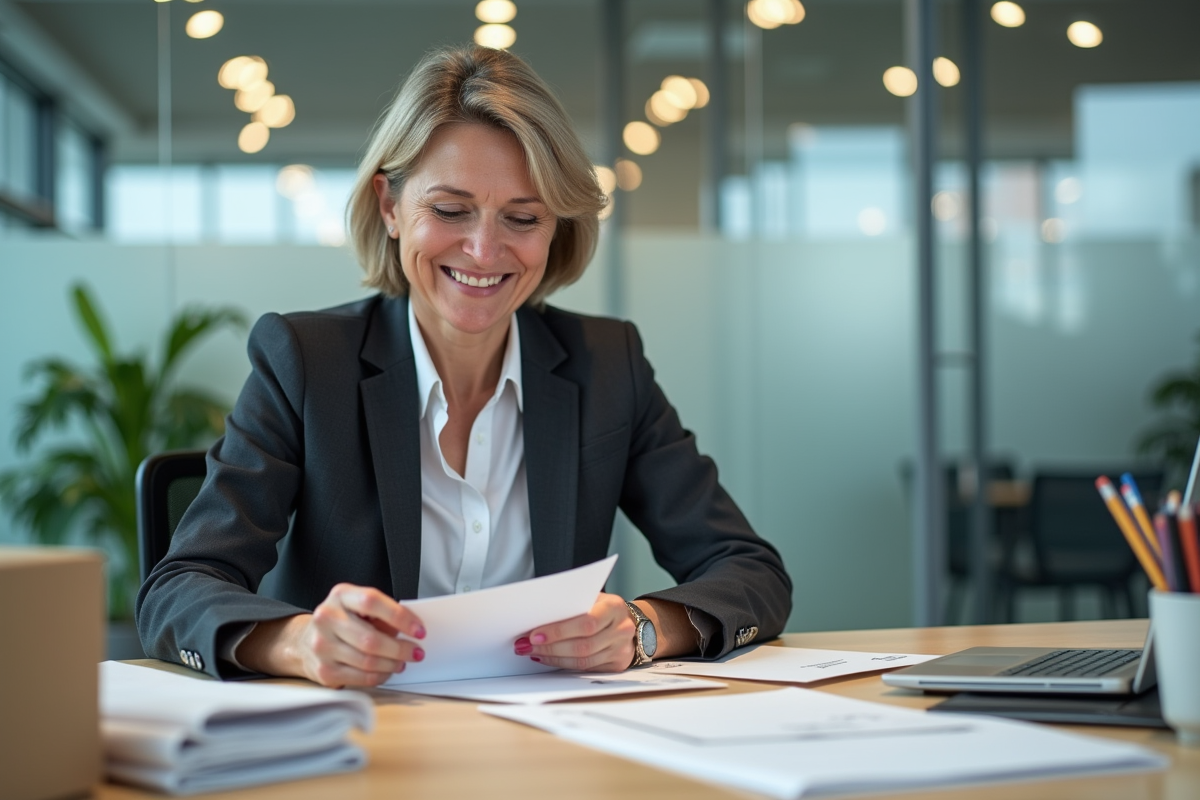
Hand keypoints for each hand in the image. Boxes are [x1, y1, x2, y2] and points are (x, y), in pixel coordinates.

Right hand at [237, 583, 425, 687]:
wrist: (305, 640)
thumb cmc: (342, 620)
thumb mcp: (359, 606)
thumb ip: (383, 614)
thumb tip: (411, 630)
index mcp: (340, 596)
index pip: (372, 602)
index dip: (400, 616)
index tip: (419, 630)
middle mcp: (327, 618)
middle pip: (371, 639)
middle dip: (400, 649)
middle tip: (416, 652)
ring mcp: (322, 646)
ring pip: (368, 661)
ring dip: (392, 664)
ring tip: (402, 662)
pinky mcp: (323, 670)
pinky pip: (361, 678)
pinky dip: (380, 676)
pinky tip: (387, 671)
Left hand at [514, 592, 635, 671]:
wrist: (626, 620)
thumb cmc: (602, 607)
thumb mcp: (592, 598)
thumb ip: (572, 605)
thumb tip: (538, 615)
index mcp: (614, 607)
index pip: (586, 622)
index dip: (559, 631)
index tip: (535, 634)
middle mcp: (621, 629)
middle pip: (583, 645)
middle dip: (550, 647)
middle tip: (527, 645)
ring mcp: (621, 649)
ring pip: (582, 660)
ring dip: (553, 657)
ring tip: (533, 652)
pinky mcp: (616, 664)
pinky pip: (586, 669)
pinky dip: (563, 664)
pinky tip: (549, 658)